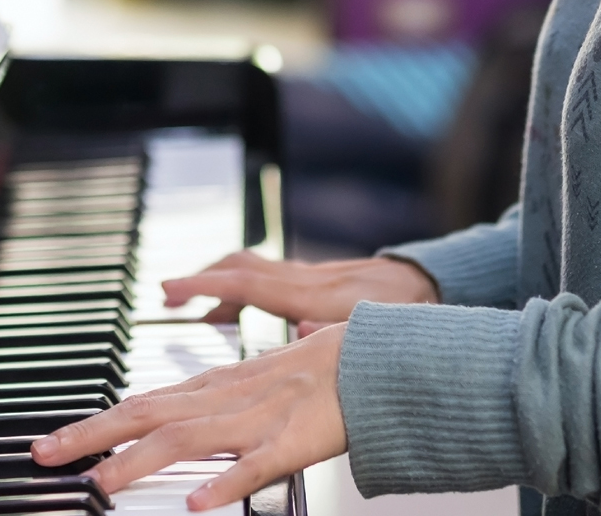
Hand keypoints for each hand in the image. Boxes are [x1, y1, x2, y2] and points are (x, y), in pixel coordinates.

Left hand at [30, 322, 350, 509]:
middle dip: (89, 436)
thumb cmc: (316, 372)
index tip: (53, 442)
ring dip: (138, 462)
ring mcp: (257, 420)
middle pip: (144, 416)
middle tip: (45, 454)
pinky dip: (225, 482)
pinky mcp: (293, 442)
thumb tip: (166, 416)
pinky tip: (198, 503)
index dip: (92, 423)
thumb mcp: (249, 383)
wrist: (377, 358)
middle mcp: (223, 400)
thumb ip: (208, 400)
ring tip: (100, 482)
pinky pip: (255, 466)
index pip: (138, 404)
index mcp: (211, 388)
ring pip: (186, 440)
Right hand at [163, 251, 438, 333]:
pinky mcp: (311, 281)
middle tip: (167, 295)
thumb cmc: (410, 315)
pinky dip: (237, 288)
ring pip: (248, 268)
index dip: (205, 286)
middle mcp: (304, 280)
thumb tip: (298, 331)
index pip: (247, 285)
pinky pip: (263, 277)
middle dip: (199, 278)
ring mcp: (307, 278)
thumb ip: (335, 333)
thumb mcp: (378, 332)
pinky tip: (231, 308)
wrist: (432, 285)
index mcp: (314, 295)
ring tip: (188, 303)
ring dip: (215, 280)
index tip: (172, 290)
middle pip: (239, 268)